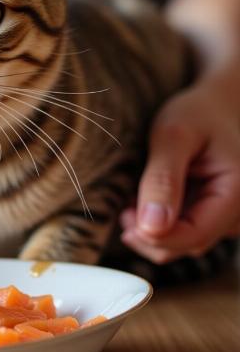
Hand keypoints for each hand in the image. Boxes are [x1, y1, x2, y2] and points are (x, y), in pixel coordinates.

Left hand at [120, 76, 239, 262]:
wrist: (213, 106)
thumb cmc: (196, 114)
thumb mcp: (173, 136)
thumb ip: (162, 179)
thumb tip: (152, 227)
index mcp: (238, 193)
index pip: (194, 236)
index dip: (154, 236)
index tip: (124, 217)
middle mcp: (239, 213)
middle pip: (186, 245)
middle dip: (148, 232)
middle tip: (123, 203)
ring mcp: (227, 218)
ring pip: (181, 242)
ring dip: (150, 227)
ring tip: (135, 195)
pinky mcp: (212, 216)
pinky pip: (181, 231)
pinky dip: (158, 220)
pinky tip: (146, 198)